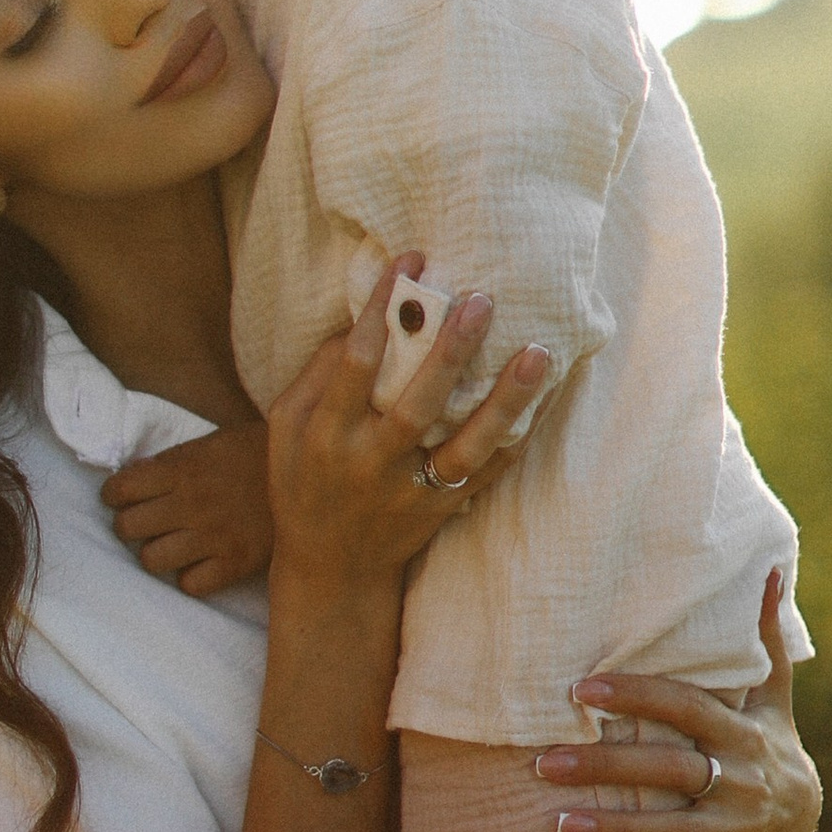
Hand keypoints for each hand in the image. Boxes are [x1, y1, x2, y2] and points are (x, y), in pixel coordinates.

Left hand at [103, 423, 274, 595]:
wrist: (311, 473)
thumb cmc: (256, 453)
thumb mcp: (210, 444)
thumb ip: (170, 463)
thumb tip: (132, 478)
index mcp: (181, 470)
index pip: (120, 490)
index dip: (114, 496)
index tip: (121, 499)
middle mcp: (190, 504)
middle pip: (127, 528)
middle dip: (129, 526)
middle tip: (146, 524)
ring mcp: (212, 537)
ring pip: (151, 560)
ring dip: (156, 554)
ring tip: (170, 546)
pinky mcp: (234, 564)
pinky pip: (190, 585)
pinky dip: (190, 577)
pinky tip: (200, 563)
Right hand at [266, 256, 547, 594]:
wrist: (330, 570)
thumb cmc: (302, 484)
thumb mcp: (285, 430)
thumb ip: (314, 377)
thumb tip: (359, 322)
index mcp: (327, 434)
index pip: (355, 363)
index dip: (382, 310)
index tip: (411, 261)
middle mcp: (370, 462)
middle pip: (416, 404)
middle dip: (450, 351)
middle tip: (483, 299)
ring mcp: (411, 490)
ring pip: (466, 446)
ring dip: (505, 401)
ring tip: (539, 354)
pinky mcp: (443, 509)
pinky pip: (489, 473)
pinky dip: (518, 437)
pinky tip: (547, 399)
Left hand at [533, 571, 820, 831]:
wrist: (809, 817)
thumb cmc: (770, 741)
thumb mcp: (772, 692)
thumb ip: (762, 636)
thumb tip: (770, 568)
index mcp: (740, 731)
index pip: (683, 707)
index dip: (636, 696)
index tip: (580, 689)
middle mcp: (738, 778)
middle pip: (665, 770)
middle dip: (603, 765)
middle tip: (541, 762)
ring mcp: (735, 828)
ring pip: (670, 829)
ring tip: (556, 825)